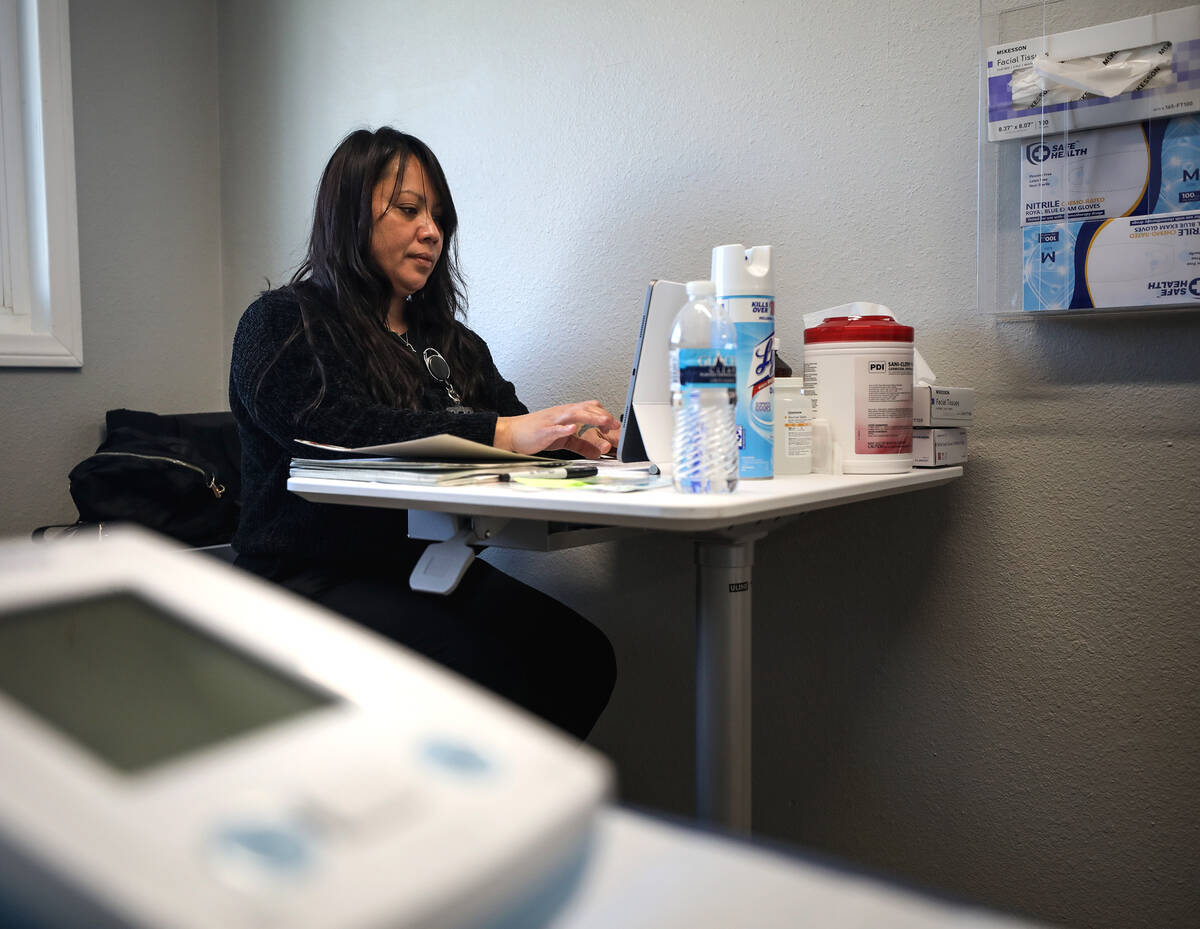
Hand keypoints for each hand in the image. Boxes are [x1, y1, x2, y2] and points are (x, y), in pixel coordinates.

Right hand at [495, 401, 620, 457]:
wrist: (512, 433)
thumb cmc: (536, 432)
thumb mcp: (564, 440)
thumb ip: (582, 445)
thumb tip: (598, 452)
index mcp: (567, 414)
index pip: (590, 409)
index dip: (604, 416)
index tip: (615, 426)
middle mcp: (562, 414)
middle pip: (586, 409)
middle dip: (602, 416)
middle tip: (615, 425)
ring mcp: (553, 421)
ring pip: (574, 414)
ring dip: (590, 417)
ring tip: (603, 421)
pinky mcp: (544, 430)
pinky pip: (555, 428)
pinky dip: (564, 428)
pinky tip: (573, 429)